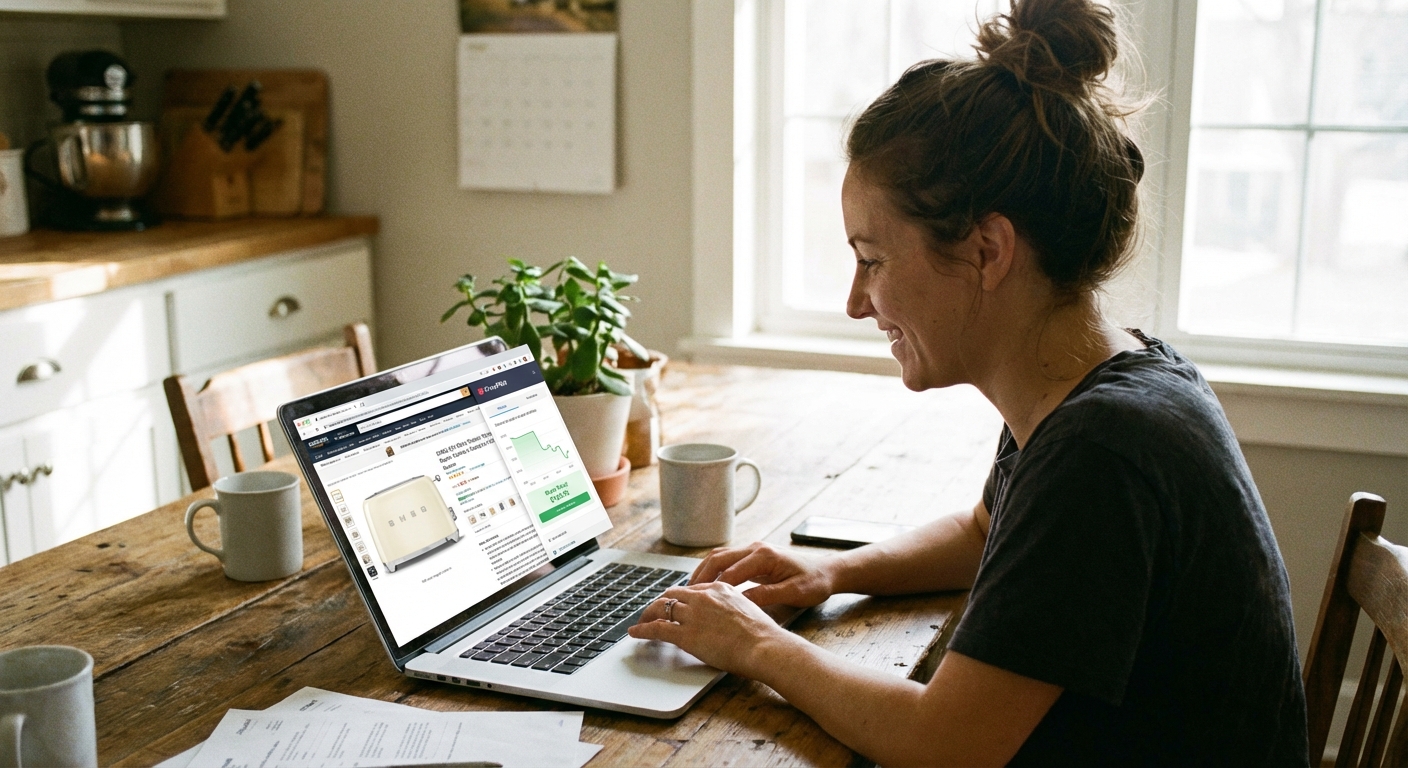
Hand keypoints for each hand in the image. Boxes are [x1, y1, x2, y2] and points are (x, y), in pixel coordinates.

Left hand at [628, 581, 796, 676]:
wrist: (764, 645)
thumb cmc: (763, 635)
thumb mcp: (748, 610)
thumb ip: (733, 609)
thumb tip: (728, 619)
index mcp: (720, 589)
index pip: (691, 589)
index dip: (679, 598)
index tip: (674, 604)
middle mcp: (703, 597)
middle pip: (672, 595)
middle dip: (660, 603)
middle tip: (652, 612)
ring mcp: (693, 614)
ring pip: (661, 609)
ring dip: (647, 616)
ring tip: (641, 622)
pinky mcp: (686, 634)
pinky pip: (657, 629)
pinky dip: (643, 630)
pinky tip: (636, 633)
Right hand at [690, 541, 836, 607]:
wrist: (828, 571)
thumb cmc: (815, 582)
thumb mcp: (794, 593)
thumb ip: (767, 596)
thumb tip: (742, 602)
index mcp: (764, 556)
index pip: (731, 571)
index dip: (712, 587)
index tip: (697, 601)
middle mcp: (755, 548)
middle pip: (718, 559)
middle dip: (700, 576)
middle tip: (685, 595)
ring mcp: (753, 550)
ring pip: (719, 557)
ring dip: (703, 572)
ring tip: (689, 591)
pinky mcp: (753, 557)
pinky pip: (726, 561)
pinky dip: (713, 572)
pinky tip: (705, 586)